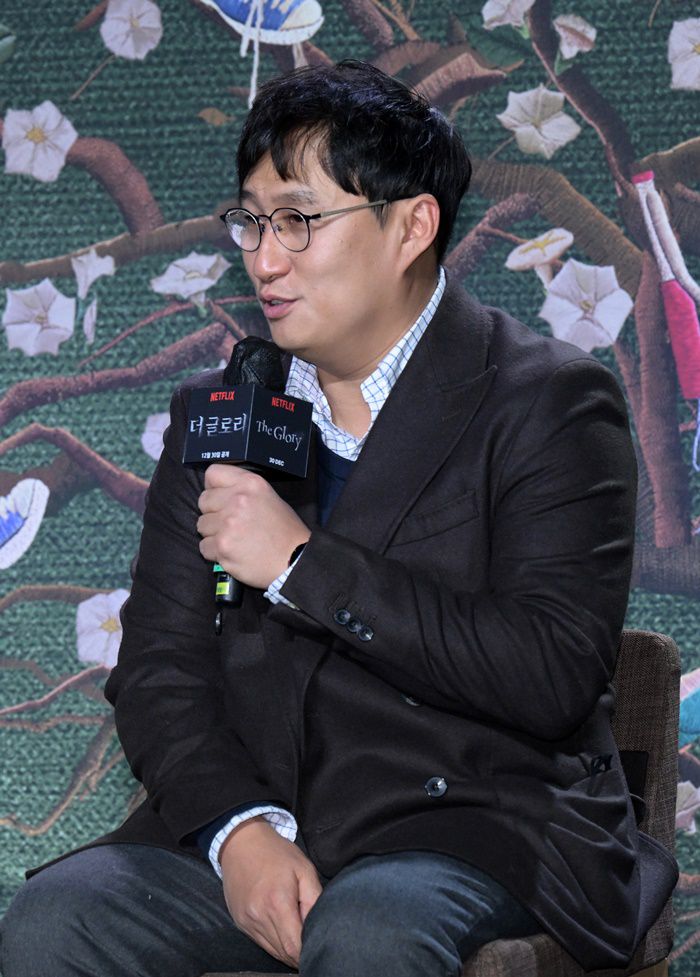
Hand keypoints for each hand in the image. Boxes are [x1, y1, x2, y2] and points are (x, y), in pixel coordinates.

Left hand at [197, 465, 309, 588]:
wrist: (294, 560)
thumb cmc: (284, 531)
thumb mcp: (269, 497)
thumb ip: (242, 490)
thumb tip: (218, 493)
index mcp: (250, 484)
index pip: (213, 474)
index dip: (214, 488)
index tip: (220, 498)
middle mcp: (237, 500)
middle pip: (203, 501)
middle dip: (213, 513)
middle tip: (230, 523)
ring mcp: (228, 524)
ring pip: (201, 525)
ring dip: (213, 534)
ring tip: (234, 539)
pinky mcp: (222, 546)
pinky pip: (204, 546)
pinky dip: (215, 552)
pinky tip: (232, 552)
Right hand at [219, 817, 321, 966]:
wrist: (241, 842)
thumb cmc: (276, 853)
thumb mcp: (304, 869)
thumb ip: (314, 899)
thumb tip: (319, 926)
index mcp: (277, 903)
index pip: (294, 947)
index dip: (308, 951)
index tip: (318, 943)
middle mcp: (258, 917)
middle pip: (284, 953)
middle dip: (300, 953)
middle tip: (311, 939)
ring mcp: (246, 922)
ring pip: (272, 951)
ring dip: (288, 950)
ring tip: (298, 933)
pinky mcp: (240, 922)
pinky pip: (261, 942)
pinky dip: (274, 942)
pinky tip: (282, 928)